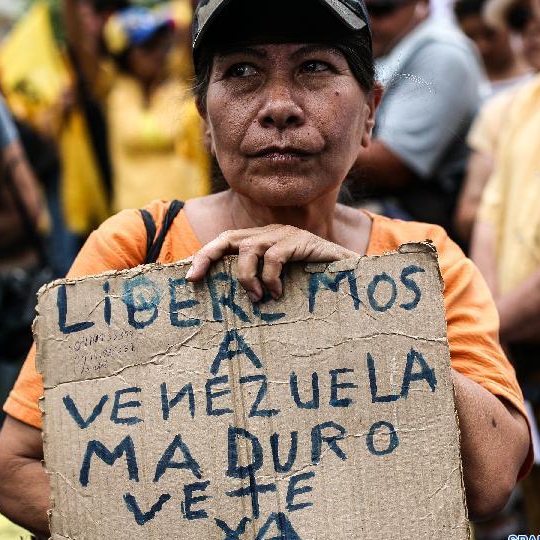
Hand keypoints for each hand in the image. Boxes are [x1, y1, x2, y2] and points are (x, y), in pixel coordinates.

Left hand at [185, 225, 358, 300]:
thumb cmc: (314, 283)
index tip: (188, 279)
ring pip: (249, 249)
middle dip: (207, 257)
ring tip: (258, 298)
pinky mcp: (300, 241)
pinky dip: (270, 278)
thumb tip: (234, 306)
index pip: (225, 241)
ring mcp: (284, 235)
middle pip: (229, 238)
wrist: (350, 273)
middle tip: (197, 280)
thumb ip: (260, 286)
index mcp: (262, 241)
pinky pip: (274, 256)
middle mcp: (270, 234)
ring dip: (246, 276)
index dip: (204, 256)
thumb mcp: (281, 284)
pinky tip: (278, 294)